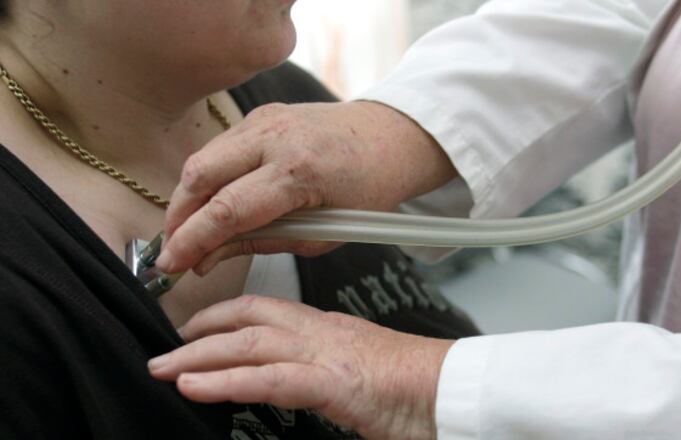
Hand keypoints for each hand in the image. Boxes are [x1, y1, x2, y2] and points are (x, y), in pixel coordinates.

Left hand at [148, 296, 454, 439]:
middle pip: (248, 319)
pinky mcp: (331, 382)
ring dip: (198, 358)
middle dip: (200, 333)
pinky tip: (195, 389)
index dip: (222, 316)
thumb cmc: (415, 385)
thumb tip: (295, 378)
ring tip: (163, 370)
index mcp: (326, 328)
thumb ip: (324, 367)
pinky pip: (268, 379)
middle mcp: (320, 332)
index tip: (194, 331)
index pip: (264, 309)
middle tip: (164, 350)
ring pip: (248, 345)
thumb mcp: (359, 369)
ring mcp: (325, 354)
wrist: (454, 388)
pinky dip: (226, 382)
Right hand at [158, 101, 455, 274]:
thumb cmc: (368, 190)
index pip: (227, 210)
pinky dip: (207, 177)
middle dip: (177, 219)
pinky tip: (210, 202)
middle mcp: (277, 137)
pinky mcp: (261, 113)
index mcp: (299, 172)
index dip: (191, 241)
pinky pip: (219, 146)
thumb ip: (262, 243)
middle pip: (200, 177)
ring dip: (187, 198)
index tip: (170, 265)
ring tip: (187, 232)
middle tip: (172, 251)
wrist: (389, 139)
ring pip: (203, 159)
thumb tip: (209, 259)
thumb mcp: (323, 235)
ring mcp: (266, 119)